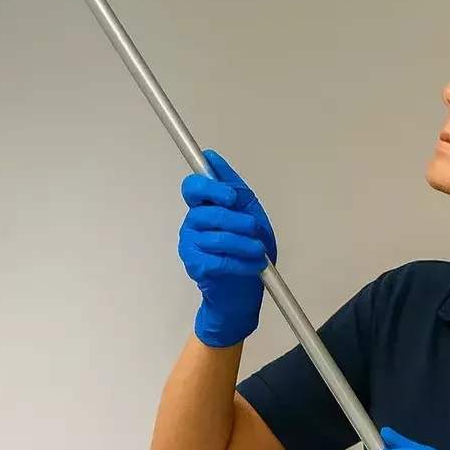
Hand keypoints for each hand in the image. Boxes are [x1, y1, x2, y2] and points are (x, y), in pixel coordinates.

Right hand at [178, 150, 276, 347]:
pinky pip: (219, 260)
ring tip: (259, 251)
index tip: (231, 197)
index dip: (210, 188)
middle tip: (253, 229)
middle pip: (208, 212)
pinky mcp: (196, 267)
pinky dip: (242, 262)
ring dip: (245, 244)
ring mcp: (191, 246)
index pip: (193, 187)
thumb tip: (212, 156)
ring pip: (217, 237)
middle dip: (237, 220)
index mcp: (203, 208)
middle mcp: (192, 225)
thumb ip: (232, 187)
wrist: (244, 292)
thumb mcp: (248, 212)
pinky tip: (252, 265)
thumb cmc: (246, 250)